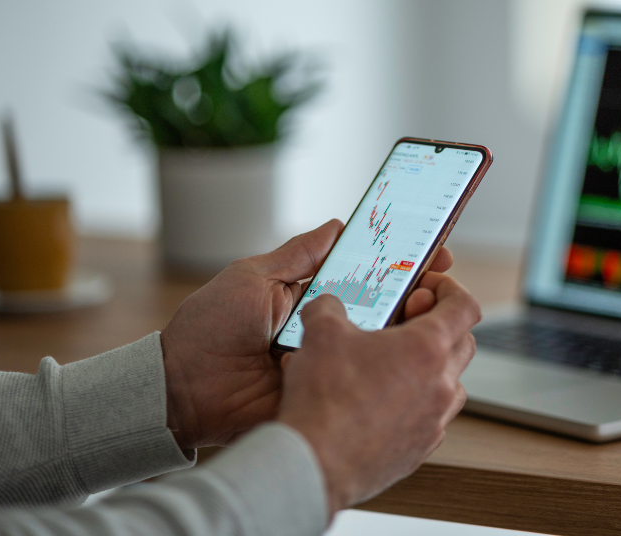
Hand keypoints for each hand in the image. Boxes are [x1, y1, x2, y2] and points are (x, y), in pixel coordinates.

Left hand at [159, 221, 454, 449]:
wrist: (181, 389)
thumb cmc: (209, 329)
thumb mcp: (253, 277)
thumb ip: (299, 254)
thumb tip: (339, 224)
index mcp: (311, 297)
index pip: (368, 275)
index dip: (402, 264)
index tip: (433, 251)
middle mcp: (327, 330)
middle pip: (385, 309)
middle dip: (418, 293)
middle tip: (438, 283)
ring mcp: (329, 364)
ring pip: (381, 345)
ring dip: (408, 328)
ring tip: (426, 311)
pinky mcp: (325, 396)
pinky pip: (362, 383)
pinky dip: (386, 370)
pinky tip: (407, 354)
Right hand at [277, 273, 480, 514]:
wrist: (315, 464)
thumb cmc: (324, 399)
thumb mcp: (320, 332)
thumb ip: (330, 306)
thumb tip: (329, 304)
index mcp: (427, 348)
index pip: (464, 306)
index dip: (449, 289)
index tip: (427, 287)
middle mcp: (441, 385)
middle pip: (464, 342)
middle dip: (441, 325)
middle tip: (405, 321)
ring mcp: (435, 421)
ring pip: (452, 383)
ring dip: (432, 367)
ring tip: (393, 363)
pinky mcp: (421, 449)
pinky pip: (432, 417)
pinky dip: (417, 403)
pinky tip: (382, 402)